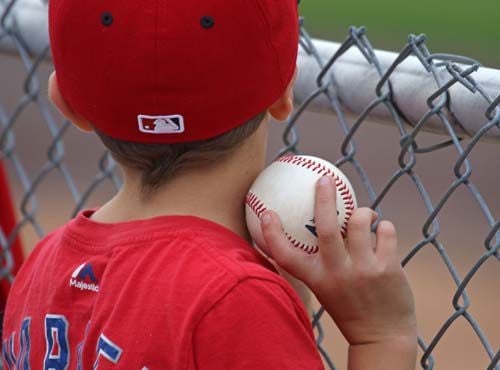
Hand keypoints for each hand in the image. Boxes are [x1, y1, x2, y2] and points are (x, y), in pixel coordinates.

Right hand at [260, 176, 416, 345]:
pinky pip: (385, 230)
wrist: (382, 336)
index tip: (265, 212)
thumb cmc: (349, 306)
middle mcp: (337, 273)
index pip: (286, 255)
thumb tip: (312, 230)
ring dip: (363, 212)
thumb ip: (319, 261)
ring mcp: (364, 270)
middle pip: (327, 228)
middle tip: (324, 179)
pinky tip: (382, 233)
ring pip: (361, 221)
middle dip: (323, 198)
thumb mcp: (325, 287)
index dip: (271, 233)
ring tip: (365, 216)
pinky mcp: (388, 268)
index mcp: (316, 279)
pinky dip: (383, 226)